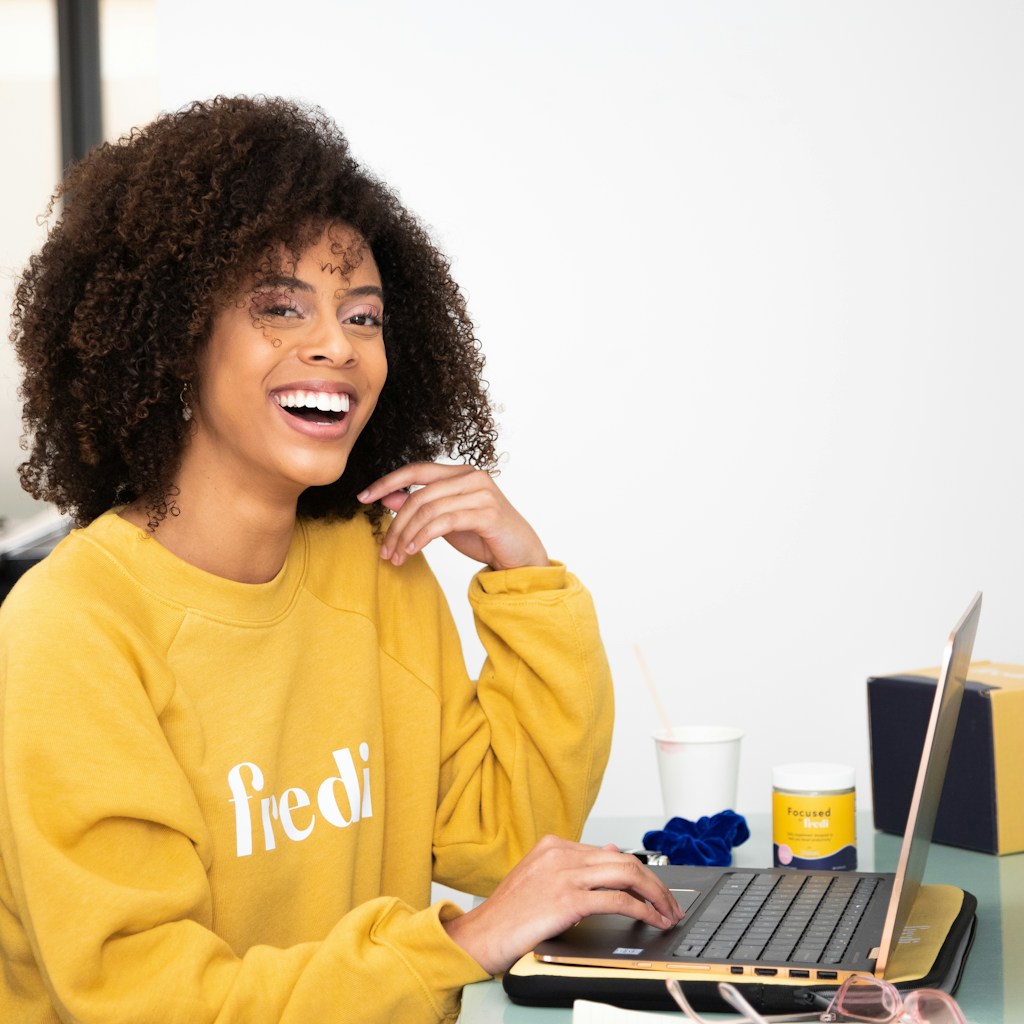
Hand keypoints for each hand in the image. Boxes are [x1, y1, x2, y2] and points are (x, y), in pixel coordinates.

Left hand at [357, 462, 548, 569]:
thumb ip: (421, 507)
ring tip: (396, 556)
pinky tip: (412, 551)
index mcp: (462, 473)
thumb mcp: (446, 521)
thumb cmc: (485, 537)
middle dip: (395, 523)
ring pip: (428, 509)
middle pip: (419, 495)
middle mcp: (472, 477)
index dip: (387, 482)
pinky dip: (422, 537)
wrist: (522, 556)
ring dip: (406, 535)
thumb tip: (387, 498)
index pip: (416, 470)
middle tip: (383, 548)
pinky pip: (443, 522)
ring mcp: (481, 493)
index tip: (363, 497)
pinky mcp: (486, 513)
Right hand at [441, 835, 683, 975]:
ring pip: (627, 873)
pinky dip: (642, 910)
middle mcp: (561, 853)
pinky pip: (618, 899)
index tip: (654, 891)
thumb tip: (611, 852)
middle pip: (624, 859)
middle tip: (671, 904)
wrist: (480, 935)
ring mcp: (565, 873)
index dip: (639, 872)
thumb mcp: (540, 880)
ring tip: (668, 913)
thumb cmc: (508, 915)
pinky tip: (651, 920)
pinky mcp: (568, 899)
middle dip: (655, 883)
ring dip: (655, 895)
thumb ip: (573, 867)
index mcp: (554, 846)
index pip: (610, 852)